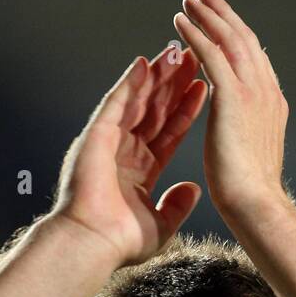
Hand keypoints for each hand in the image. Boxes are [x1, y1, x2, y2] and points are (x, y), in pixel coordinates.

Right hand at [51, 45, 207, 267]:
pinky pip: (116, 102)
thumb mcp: (161, 225)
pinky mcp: (97, 135)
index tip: (202, 88)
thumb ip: (177, 206)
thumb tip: (194, 189)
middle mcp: (124, 152)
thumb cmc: (119, 242)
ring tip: (176, 52)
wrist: (92, 244)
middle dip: (174, 85)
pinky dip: (130, 82)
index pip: (169, 132)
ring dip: (156, 76)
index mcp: (140, 171)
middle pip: (155, 110)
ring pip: (138, 101)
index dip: (186, 110)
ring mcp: (109, 141)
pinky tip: (145, 62)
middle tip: (193, 58)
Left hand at [174, 0, 288, 221]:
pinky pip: (211, 54)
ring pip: (228, 39)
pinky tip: (180, 22)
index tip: (223, 23)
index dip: (237, 37)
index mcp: (272, 105)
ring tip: (189, 0)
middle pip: (244, 40)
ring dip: (208, 15)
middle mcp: (266, 91)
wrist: (256, 204)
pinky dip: (196, 34)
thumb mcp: (254, 157)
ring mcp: (252, 92)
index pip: (254, 60)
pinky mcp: (233, 97)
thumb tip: (243, 133)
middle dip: (224, 14)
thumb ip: (249, 135)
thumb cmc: (252, 196)